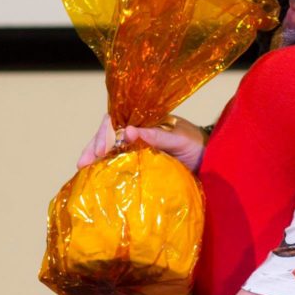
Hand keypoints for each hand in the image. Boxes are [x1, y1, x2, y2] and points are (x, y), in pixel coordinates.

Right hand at [77, 113, 207, 172]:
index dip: (104, 133)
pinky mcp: (140, 160)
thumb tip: (128, 131)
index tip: (98, 150)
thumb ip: (156, 135)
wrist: (211, 158)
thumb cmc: (196, 144)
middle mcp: (139, 130)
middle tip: (83, 163)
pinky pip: (120, 160)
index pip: (117, 120)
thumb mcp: (178, 139)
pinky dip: (107, 166)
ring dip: (96, 156)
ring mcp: (138, 145)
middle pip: (109, 133)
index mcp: (146, 119)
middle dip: (94, 146)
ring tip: (83, 169)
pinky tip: (96, 175)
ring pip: (111, 146)